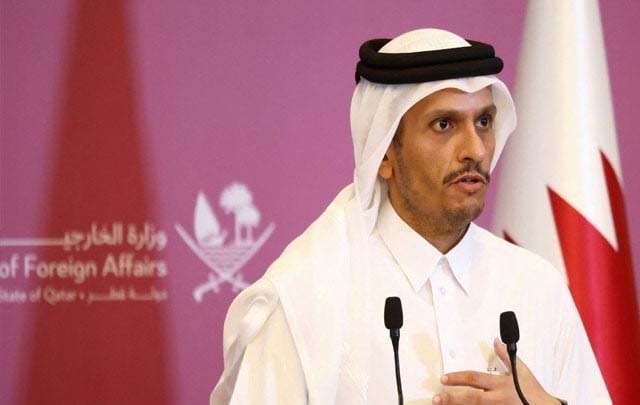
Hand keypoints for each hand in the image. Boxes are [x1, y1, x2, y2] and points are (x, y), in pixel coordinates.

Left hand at [432, 338, 558, 404]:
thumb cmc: (532, 392)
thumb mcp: (521, 372)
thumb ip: (506, 356)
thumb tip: (497, 341)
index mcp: (500, 384)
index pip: (475, 379)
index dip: (458, 378)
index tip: (444, 377)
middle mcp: (497, 399)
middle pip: (471, 398)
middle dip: (452, 398)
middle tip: (437, 397)